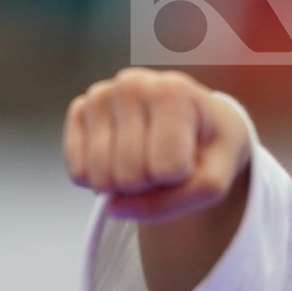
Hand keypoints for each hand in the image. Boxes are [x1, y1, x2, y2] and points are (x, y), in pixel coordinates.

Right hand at [62, 66, 250, 222]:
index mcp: (172, 91)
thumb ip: (172, 203)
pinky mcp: (79, 110)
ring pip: (100, 178)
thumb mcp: (212, 182)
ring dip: (124, 188)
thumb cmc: (207, 151)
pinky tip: (120, 160)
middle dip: (150, 186)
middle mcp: (131, 83)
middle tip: (164, 161)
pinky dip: (100, 182)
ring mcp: (100, 95)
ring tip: (145, 159)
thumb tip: (112, 207)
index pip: (167, 172)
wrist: (196, 122)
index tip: (191, 155)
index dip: (181, 179)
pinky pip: (79, 174)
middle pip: (130, 178)